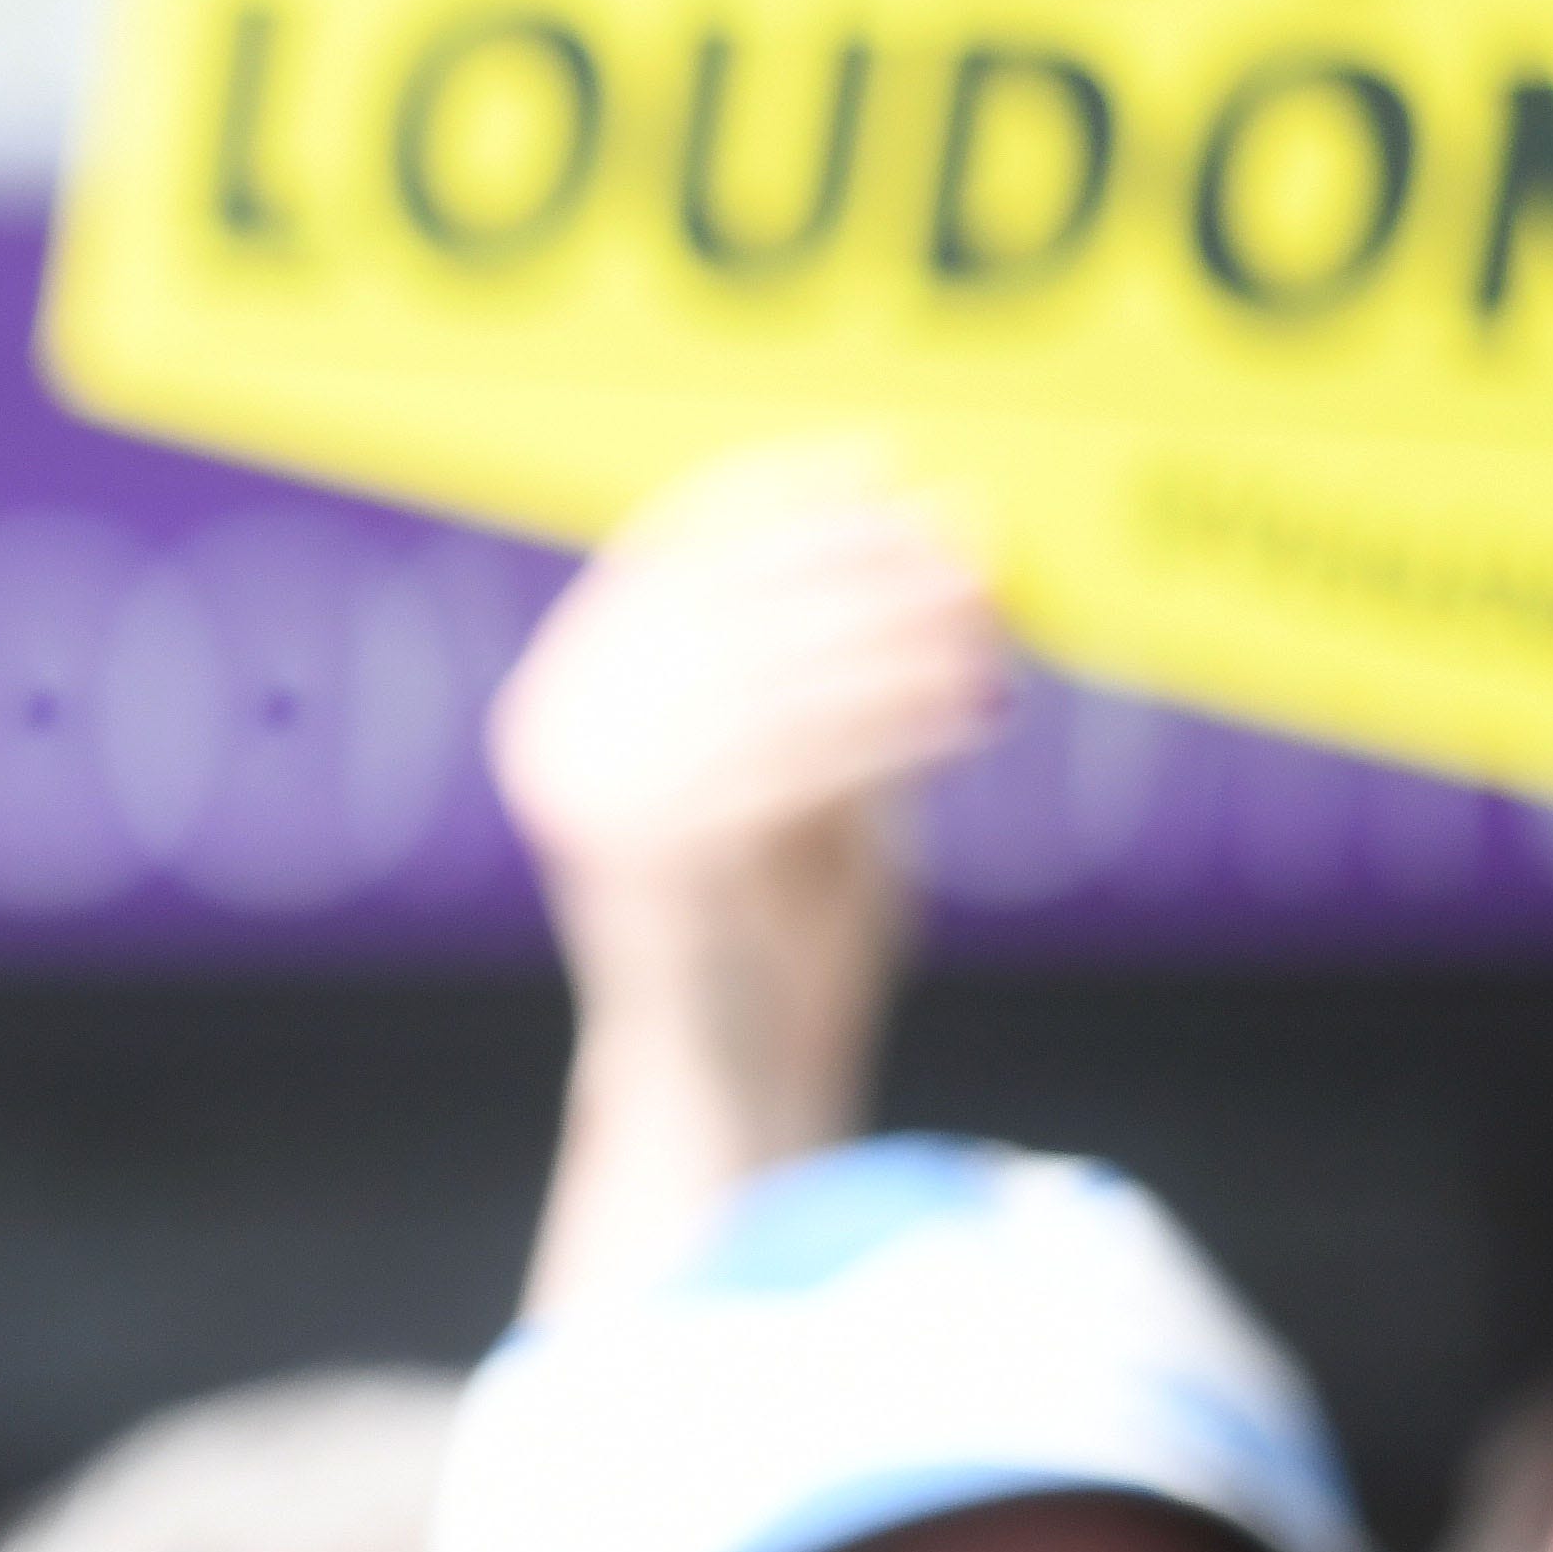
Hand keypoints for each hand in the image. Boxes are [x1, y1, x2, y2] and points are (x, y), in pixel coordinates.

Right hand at [495, 452, 1013, 1314]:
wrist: (729, 1087)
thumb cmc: (776, 931)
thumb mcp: (813, 769)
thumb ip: (856, 660)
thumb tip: (957, 523)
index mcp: (570, 697)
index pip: (667, 548)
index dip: (776, 493)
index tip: (885, 465)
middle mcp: (560, 736)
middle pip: (729, 596)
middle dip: (866, 564)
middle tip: (978, 560)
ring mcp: (596, 798)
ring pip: (775, 668)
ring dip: (902, 640)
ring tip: (993, 643)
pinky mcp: (656, 858)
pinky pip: (800, 755)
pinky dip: (904, 721)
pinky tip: (980, 713)